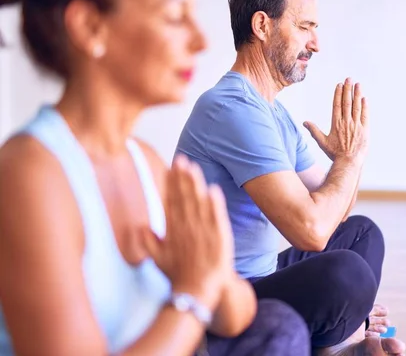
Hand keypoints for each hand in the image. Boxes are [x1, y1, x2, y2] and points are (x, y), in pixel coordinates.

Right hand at [141, 154, 233, 309]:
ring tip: (193, 168)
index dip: (172, 183)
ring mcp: (202, 232)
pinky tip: (213, 190)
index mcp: (173, 231)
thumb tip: (140, 227)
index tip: (172, 167)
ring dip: (195, 185)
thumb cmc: (180, 275)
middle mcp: (186, 229)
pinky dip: (214, 204)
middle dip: (182, 178)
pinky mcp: (218, 238)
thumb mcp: (159, 259)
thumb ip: (149, 242)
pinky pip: (216, 217)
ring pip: (198, 203)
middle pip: (183, 198)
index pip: (171, 201)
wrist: (198, 292)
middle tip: (181, 159)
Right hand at [303, 77, 368, 162]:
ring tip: (357, 84)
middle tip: (349, 79)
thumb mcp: (322, 142)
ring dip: (357, 94)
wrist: (348, 162)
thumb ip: (314, 131)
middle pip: (347, 102)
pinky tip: (364, 98)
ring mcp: (356, 125)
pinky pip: (365, 115)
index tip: (339, 85)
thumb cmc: (334, 153)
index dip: (338, 94)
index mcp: (336, 124)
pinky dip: (364, 106)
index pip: (337, 105)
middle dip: (348, 89)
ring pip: (356, 106)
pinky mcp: (365, 130)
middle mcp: (346, 122)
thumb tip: (304, 122)